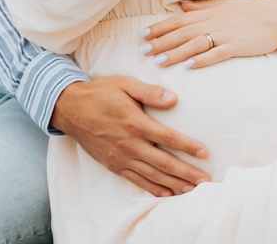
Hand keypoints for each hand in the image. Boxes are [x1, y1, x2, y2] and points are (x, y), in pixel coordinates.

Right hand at [50, 76, 210, 196]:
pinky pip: (136, 180)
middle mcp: (129, 144)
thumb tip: (174, 99)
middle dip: (187, 173)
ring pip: (152, 175)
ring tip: (192, 190)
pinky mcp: (113, 165)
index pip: (168, 138)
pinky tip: (166, 193)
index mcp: (135, 123)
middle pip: (164, 163)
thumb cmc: (100, 93)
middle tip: (205, 181)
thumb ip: (150, 92)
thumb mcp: (125, 84)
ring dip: (174, 184)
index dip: (188, 146)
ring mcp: (121, 157)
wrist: (71, 110)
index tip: (205, 153)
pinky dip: (152, 188)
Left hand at [140, 0, 276, 67]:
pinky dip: (203, 60)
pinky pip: (218, 54)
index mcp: (211, 12)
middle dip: (160, 42)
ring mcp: (227, 34)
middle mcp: (216, 21)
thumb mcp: (227, 4)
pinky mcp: (239, 47)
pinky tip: (189, 66)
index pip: (179, 19)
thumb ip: (205, 5)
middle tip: (142, 51)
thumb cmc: (255, 11)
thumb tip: (183, 4)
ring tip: (158, 62)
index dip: (160, 27)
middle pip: (182, 32)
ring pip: (195, 43)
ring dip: (176, 53)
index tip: (142, 34)